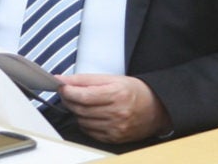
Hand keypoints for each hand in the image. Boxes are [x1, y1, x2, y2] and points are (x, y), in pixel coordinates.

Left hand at [56, 74, 171, 143]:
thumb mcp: (112, 79)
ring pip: (83, 121)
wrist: (157, 109)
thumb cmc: (135, 91)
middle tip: (67, 93)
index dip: (68, 91)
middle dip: (69, 100)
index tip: (61, 86)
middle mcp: (117, 112)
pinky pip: (90, 132)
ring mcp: (116, 127)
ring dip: (76, 112)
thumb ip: (86, 79)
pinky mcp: (115, 138)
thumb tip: (63, 79)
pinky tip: (90, 115)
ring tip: (81, 103)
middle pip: (81, 109)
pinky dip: (85, 123)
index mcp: (117, 94)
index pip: (84, 95)